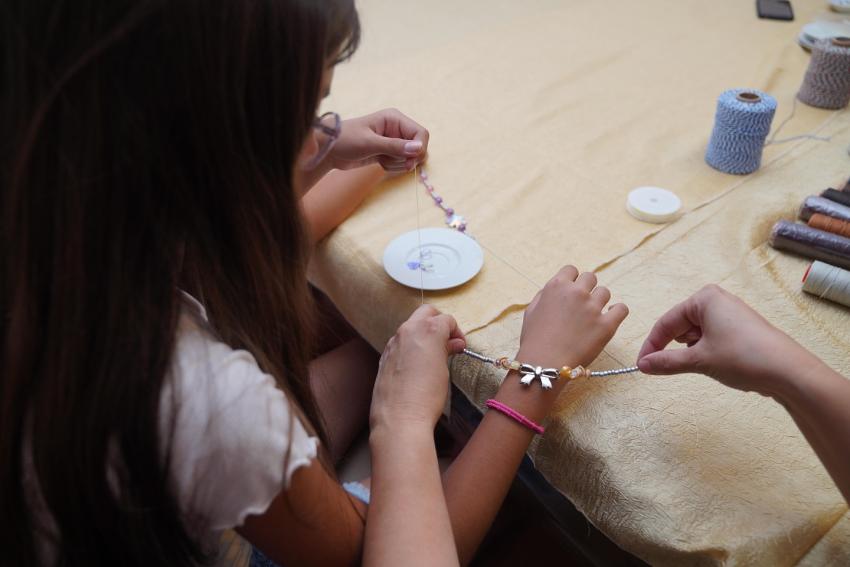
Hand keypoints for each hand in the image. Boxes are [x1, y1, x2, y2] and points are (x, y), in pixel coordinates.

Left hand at [329, 108, 428, 172]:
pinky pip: (400, 163)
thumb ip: (395, 146)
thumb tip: (419, 148)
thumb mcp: (370, 143)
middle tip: (389, 161)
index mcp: (394, 118)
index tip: (410, 161)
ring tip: (379, 159)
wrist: (329, 149)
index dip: (420, 148)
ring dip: (397, 163)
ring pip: (409, 157)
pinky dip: (391, 166)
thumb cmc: (346, 139)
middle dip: (406, 158)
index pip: (421, 133)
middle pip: (418, 147)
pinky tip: (378, 161)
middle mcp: (397, 128)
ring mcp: (393, 141)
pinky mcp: (388, 152)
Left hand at [370, 305, 465, 432]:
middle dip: (438, 322)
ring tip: (433, 355)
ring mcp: (393, 343)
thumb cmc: (426, 396)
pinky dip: (411, 345)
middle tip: (448, 341)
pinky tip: (416, 365)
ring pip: (410, 327)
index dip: (456, 331)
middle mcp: (407, 331)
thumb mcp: (443, 370)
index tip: (460, 346)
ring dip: (423, 333)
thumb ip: (446, 350)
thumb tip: (453, 343)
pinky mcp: (384, 356)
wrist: (399, 419)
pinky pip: (400, 342)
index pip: (446, 319)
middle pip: (426, 313)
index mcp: (427, 330)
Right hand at [519, 266, 628, 368]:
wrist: (543, 363)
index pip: (572, 270)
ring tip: (592, 316)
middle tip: (582, 305)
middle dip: (587, 289)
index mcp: (556, 286)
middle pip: (590, 277)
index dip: (572, 280)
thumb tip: (557, 289)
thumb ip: (544, 295)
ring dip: (599, 301)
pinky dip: (617, 311)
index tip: (571, 291)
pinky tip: (610, 317)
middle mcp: (576, 293)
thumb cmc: (534, 339)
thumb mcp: (531, 311)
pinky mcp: (606, 325)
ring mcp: (592, 308)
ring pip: (605, 292)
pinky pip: (621, 309)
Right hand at [637, 284, 816, 396]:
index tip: (642, 365)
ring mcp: (730, 313)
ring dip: (689, 350)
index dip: (652, 345)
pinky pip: (711, 336)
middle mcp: (717, 300)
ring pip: (696, 332)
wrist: (789, 371)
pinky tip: (713, 363)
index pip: (666, 322)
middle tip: (664, 368)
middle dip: (671, 346)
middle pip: (680, 325)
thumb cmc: (742, 357)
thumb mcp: (699, 360)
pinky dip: (705, 350)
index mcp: (704, 298)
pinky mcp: (741, 327)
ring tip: (696, 365)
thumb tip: (643, 365)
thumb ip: (667, 361)